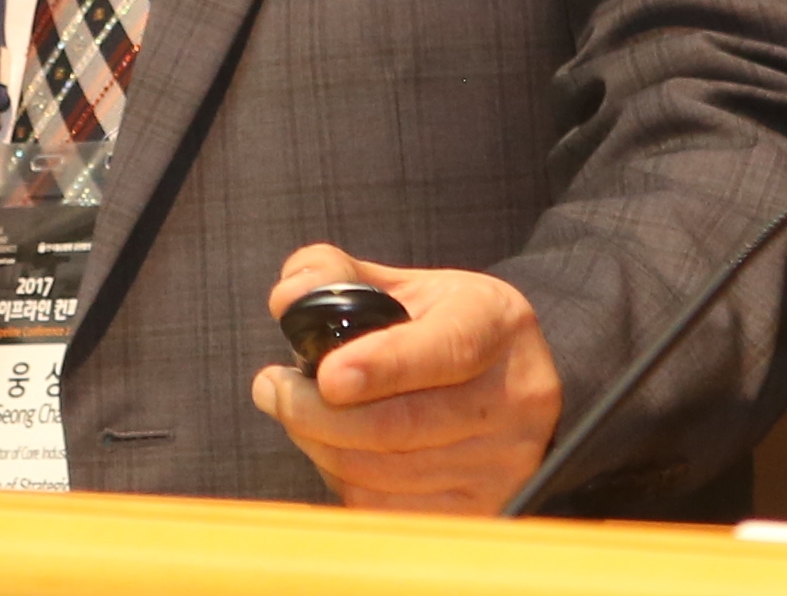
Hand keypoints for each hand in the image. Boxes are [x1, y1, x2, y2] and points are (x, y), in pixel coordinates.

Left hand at [250, 243, 560, 513]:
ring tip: (293, 413)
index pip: (445, 350)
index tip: (327, 376)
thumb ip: (334, 276)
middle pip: (403, 424)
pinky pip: (394, 509)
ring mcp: (506, 461)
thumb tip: (289, 300)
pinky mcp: (486, 508)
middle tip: (271, 390)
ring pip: (389, 472)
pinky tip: (332, 449)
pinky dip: (346, 481)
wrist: (509, 380)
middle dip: (317, 412)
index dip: (383, 366)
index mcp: (495, 323)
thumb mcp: (402, 282)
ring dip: (321, 446)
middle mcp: (515, 397)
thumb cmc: (437, 325)